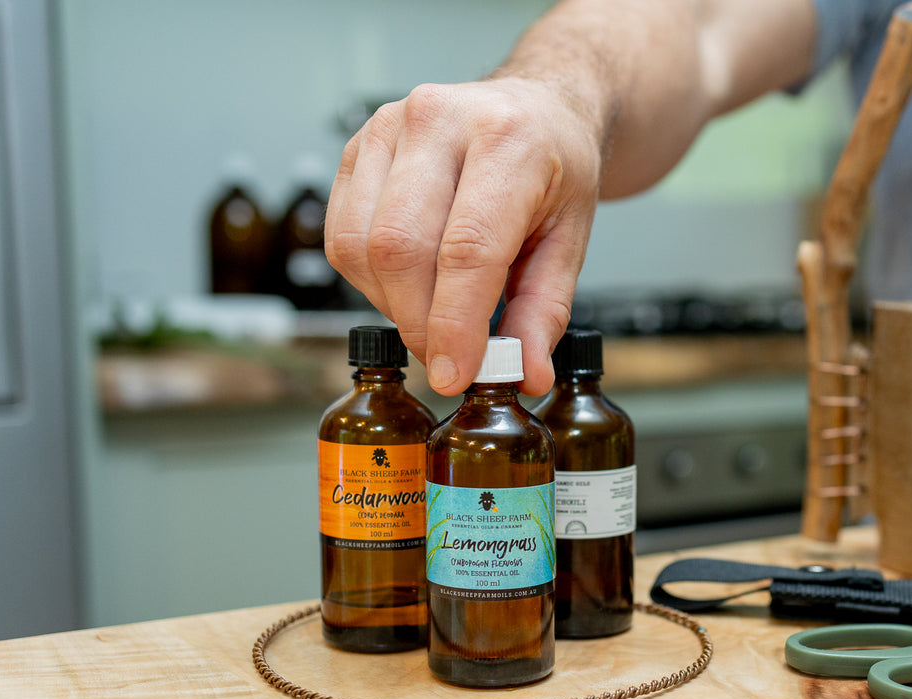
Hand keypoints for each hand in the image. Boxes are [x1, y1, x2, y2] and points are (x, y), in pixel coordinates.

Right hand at [326, 78, 603, 395]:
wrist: (535, 109)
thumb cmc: (554, 170)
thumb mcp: (570, 239)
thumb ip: (544, 311)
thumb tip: (525, 373)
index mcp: (509, 141)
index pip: (467, 247)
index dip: (454, 323)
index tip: (455, 375)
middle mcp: (441, 121)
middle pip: (402, 248)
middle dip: (420, 323)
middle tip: (448, 357)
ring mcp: (389, 127)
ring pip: (361, 246)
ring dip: (392, 304)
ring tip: (434, 314)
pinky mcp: (356, 146)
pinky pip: (341, 235)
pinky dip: (370, 280)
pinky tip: (409, 283)